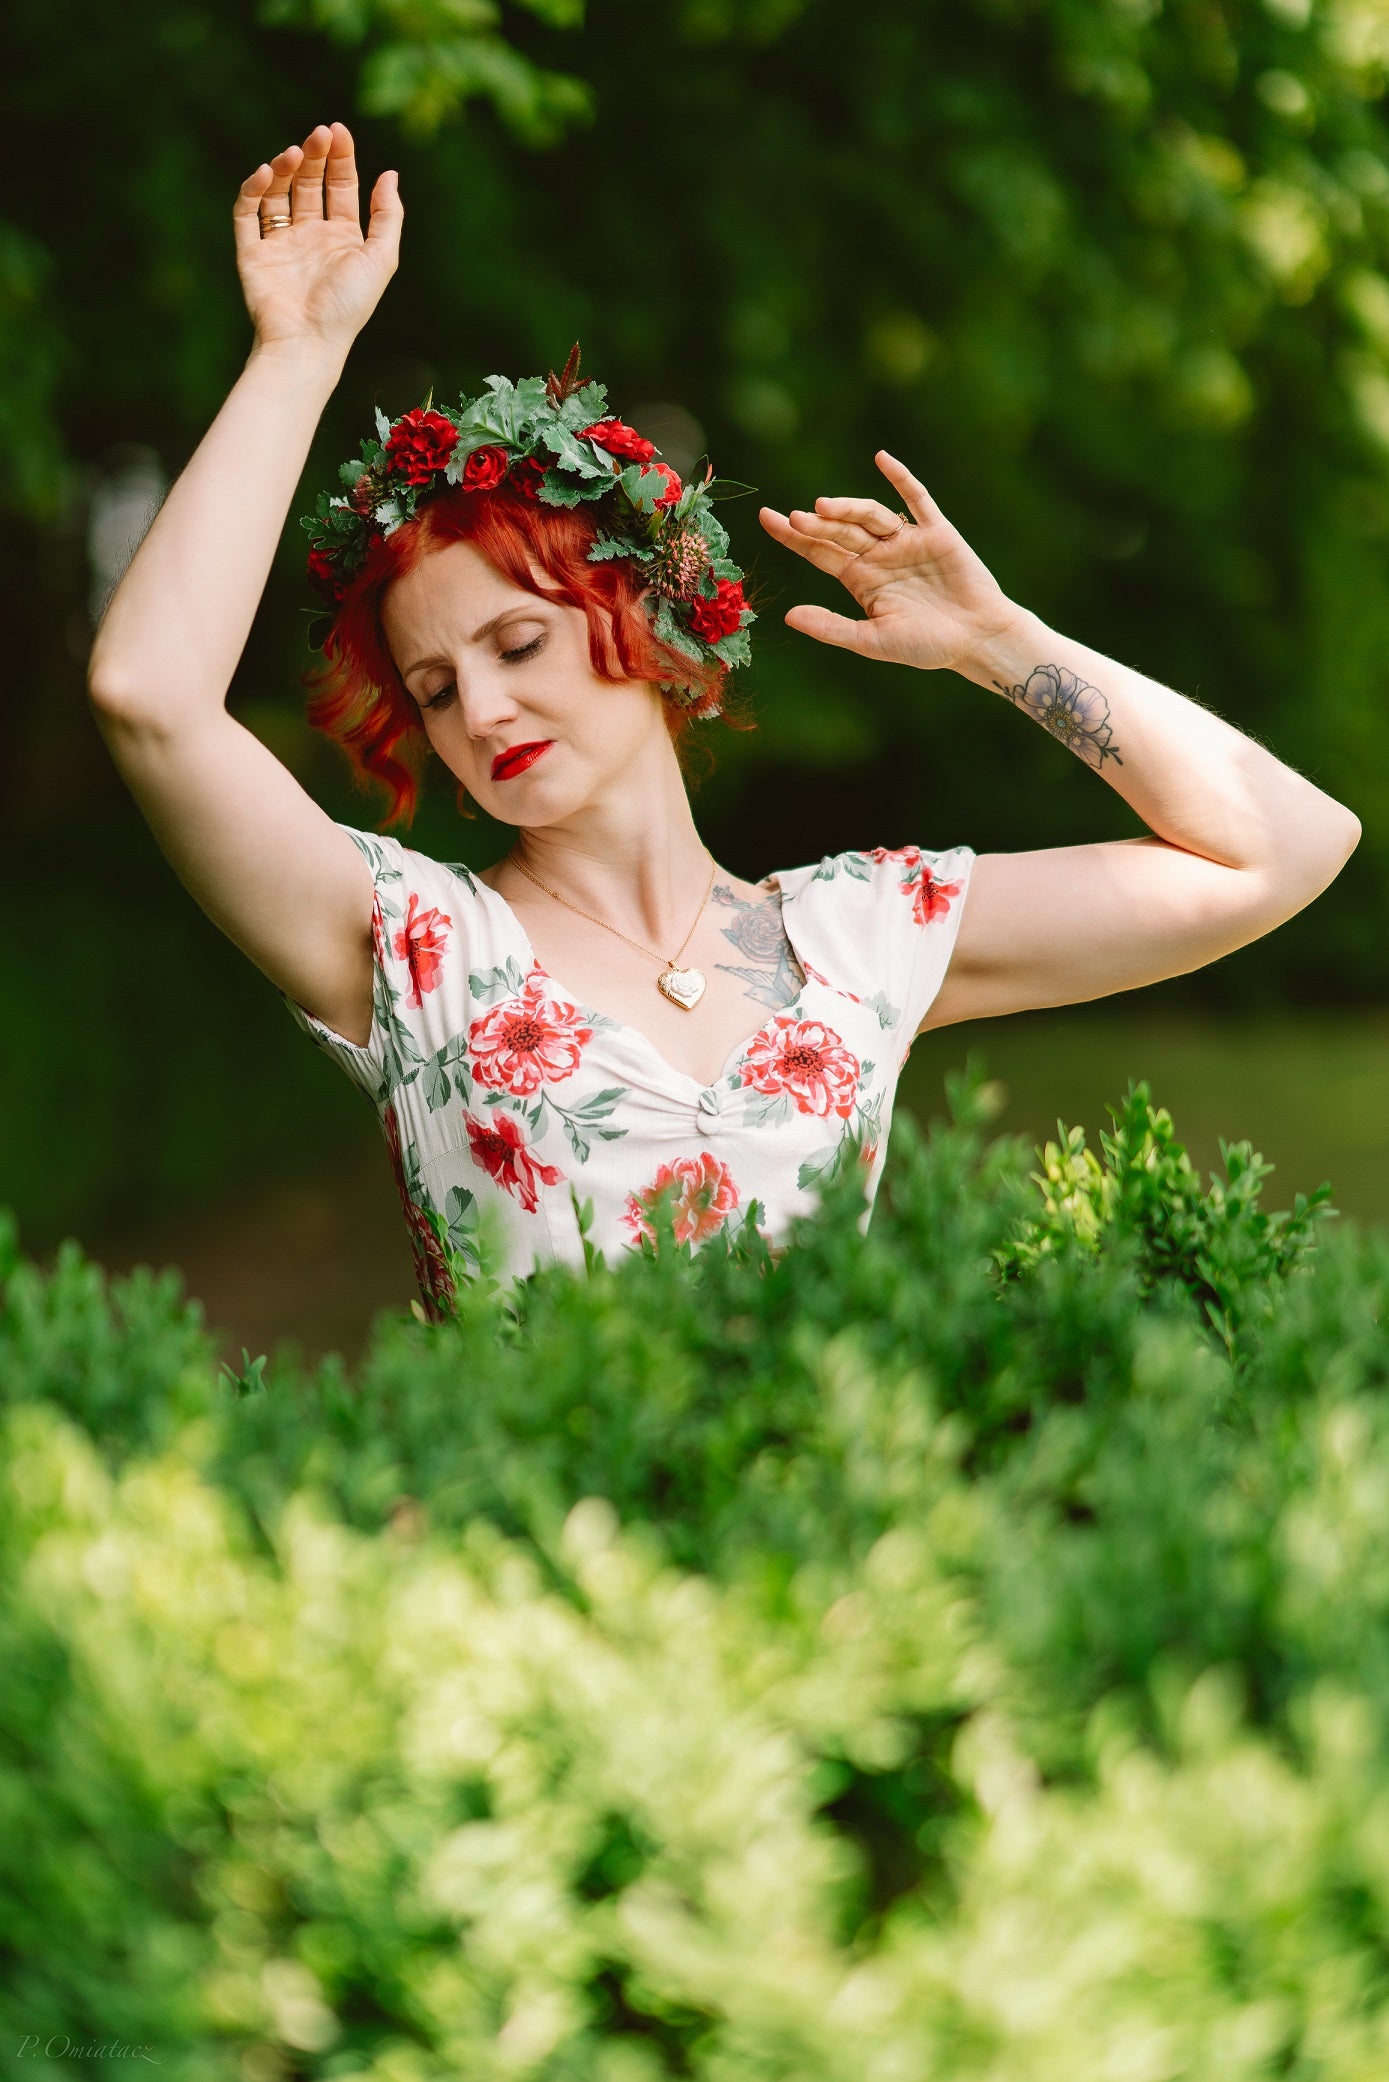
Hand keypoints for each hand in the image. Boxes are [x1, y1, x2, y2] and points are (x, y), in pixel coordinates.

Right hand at [233, 122, 401, 359]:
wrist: (308, 341)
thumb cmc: (348, 305)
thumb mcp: (381, 258)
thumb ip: (388, 217)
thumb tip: (390, 173)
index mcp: (344, 238)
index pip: (341, 187)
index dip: (340, 157)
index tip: (337, 131)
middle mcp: (312, 237)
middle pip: (310, 184)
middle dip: (314, 157)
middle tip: (317, 136)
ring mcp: (281, 243)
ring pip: (279, 193)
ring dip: (285, 169)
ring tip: (293, 155)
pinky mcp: (252, 252)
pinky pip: (247, 213)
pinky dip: (254, 190)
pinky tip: (267, 174)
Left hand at [758, 450, 1021, 676]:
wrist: (977, 639)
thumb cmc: (926, 645)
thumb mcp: (871, 640)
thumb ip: (831, 627)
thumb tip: (788, 616)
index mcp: (860, 579)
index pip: (819, 551)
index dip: (793, 535)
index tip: (766, 518)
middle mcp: (879, 555)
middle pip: (840, 531)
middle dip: (817, 523)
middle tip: (794, 518)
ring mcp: (906, 541)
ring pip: (870, 516)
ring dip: (848, 508)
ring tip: (823, 507)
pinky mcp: (936, 532)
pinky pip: (917, 500)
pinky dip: (901, 479)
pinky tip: (881, 459)